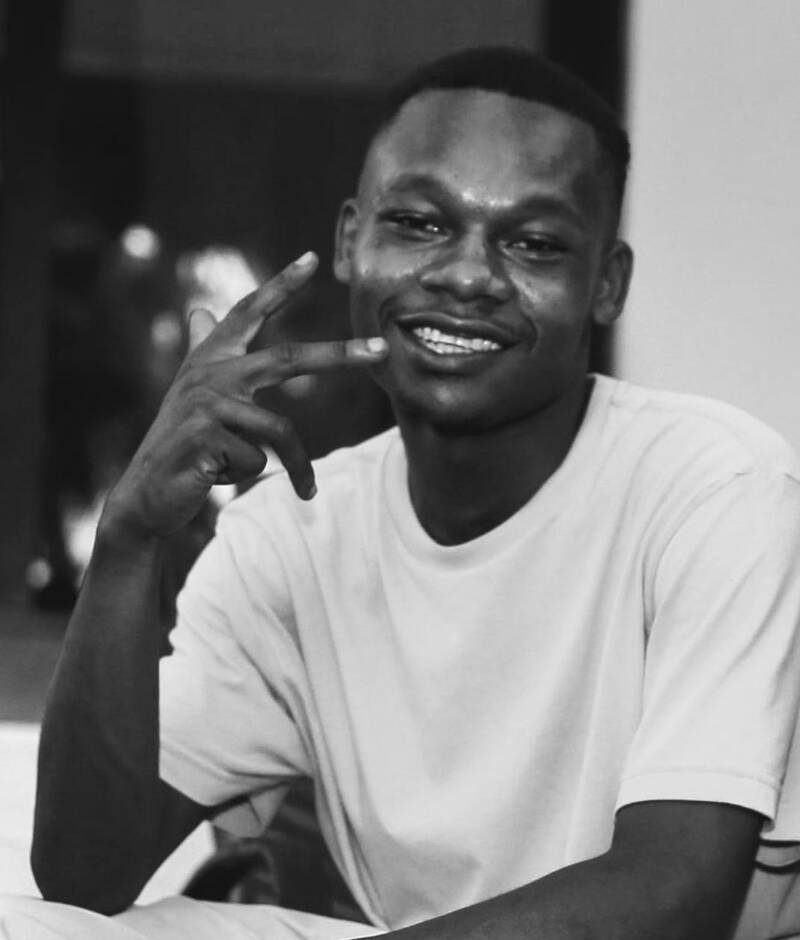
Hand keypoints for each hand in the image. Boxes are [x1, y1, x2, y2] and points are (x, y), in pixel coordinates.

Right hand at [103, 251, 388, 538]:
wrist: (146, 493)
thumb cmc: (180, 443)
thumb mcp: (193, 394)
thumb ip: (202, 350)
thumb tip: (200, 309)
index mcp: (210, 359)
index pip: (248, 313)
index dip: (279, 284)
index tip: (312, 258)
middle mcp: (208, 374)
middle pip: (289, 358)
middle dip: (341, 353)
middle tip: (383, 349)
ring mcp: (205, 405)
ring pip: (279, 432)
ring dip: (297, 467)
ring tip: (304, 492)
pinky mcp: (203, 437)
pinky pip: (257, 460)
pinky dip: (247, 476)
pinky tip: (218, 478)